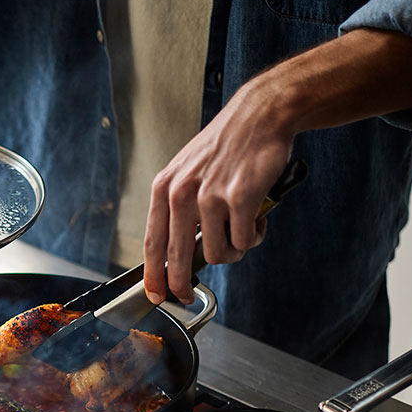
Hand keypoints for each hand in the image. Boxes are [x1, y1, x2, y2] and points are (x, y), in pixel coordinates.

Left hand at [143, 81, 291, 304]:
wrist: (260, 115)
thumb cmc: (225, 148)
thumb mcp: (186, 173)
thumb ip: (176, 209)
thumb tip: (173, 255)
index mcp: (164, 188)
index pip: (152, 243)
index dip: (152, 275)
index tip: (154, 294)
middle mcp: (182, 193)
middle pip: (176, 259)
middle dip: (180, 285)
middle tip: (187, 296)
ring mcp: (210, 196)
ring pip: (216, 254)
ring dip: (231, 252)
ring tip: (241, 232)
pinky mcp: (240, 198)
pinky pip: (242, 241)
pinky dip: (252, 238)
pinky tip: (256, 221)